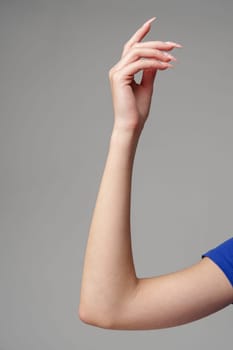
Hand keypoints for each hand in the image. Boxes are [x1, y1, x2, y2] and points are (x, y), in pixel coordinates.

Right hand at [109, 17, 181, 132]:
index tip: (152, 22)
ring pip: (138, 52)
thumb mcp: (146, 86)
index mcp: (122, 71)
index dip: (141, 33)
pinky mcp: (120, 78)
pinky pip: (139, 63)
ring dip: (157, 52)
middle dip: (157, 43)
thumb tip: (158, 60)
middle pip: (137, 46)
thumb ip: (149, 72)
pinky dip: (154, 63)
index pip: (131, 47)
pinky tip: (165, 66)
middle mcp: (117, 69)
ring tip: (172, 58)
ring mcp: (117, 72)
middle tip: (174, 46)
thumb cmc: (137, 110)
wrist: (131, 125)